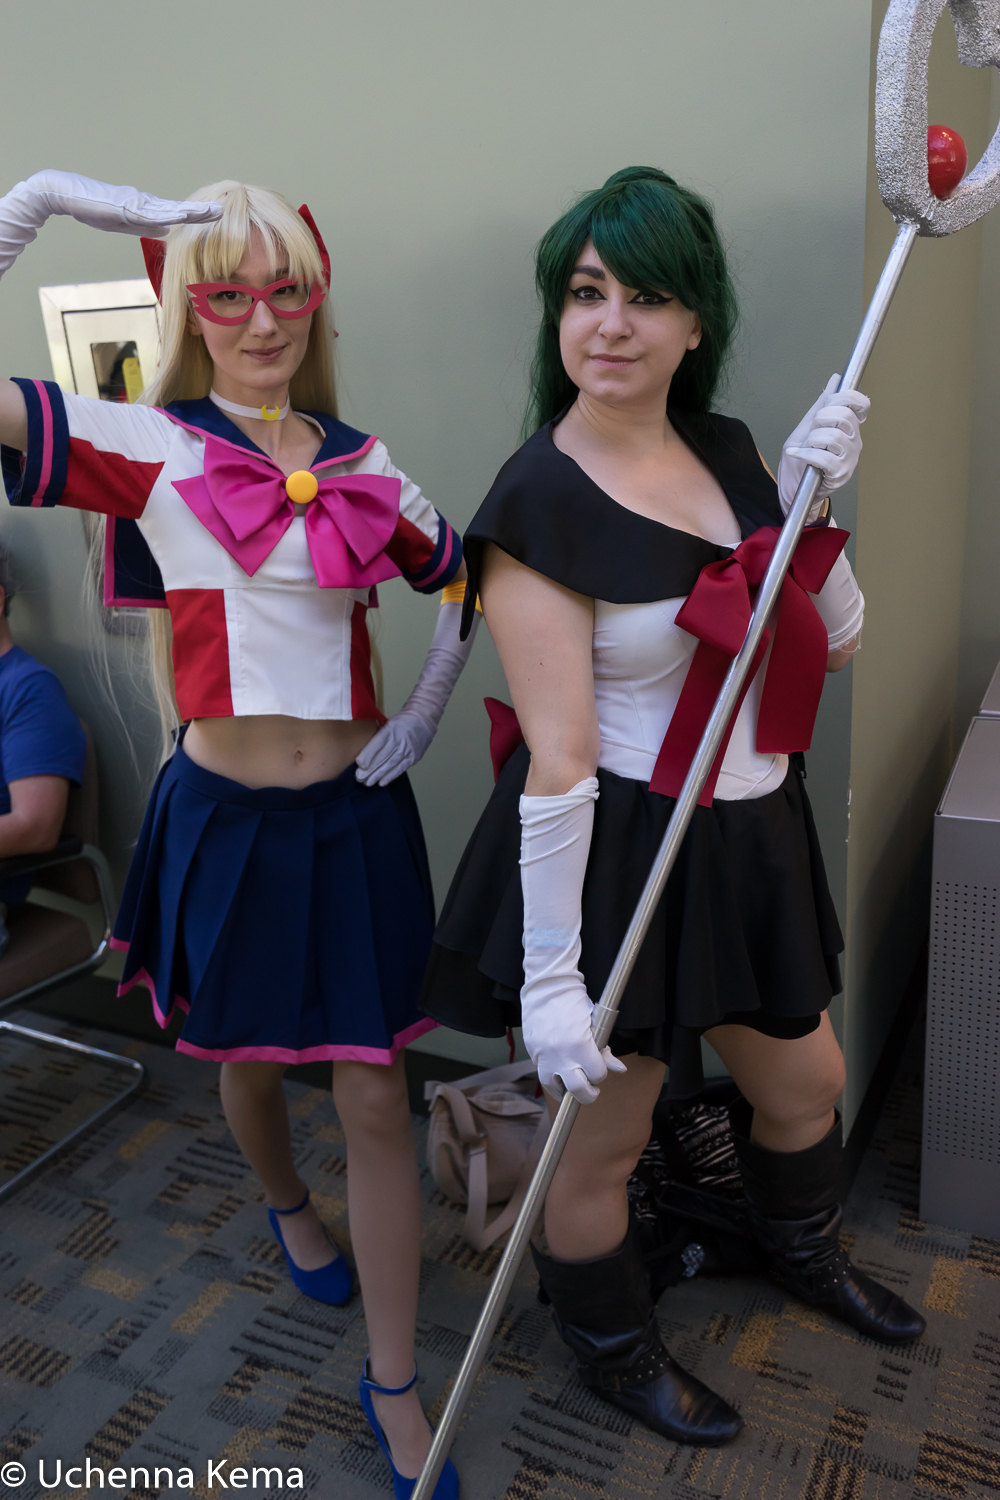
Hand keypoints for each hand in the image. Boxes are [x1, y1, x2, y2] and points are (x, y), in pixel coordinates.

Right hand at [0, 171, 221, 281]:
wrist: (64, 192)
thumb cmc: (91, 206)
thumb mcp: (124, 222)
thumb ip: (145, 225)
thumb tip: (168, 231)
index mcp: (144, 208)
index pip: (175, 214)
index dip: (196, 216)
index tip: (215, 216)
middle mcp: (143, 202)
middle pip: (178, 209)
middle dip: (201, 212)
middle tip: (223, 211)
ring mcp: (134, 202)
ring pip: (169, 209)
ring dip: (192, 212)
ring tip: (213, 213)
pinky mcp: (124, 205)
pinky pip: (150, 212)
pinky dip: (168, 214)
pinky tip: (183, 216)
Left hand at [355, 711, 434, 786]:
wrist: (424, 718)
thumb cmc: (402, 721)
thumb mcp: (389, 722)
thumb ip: (379, 736)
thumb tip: (365, 752)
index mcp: (391, 729)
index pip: (377, 744)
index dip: (368, 755)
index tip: (359, 764)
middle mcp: (400, 740)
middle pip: (383, 757)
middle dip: (370, 769)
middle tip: (359, 778)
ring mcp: (408, 749)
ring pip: (391, 765)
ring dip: (378, 775)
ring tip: (367, 783)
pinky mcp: (414, 757)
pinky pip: (401, 768)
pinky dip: (391, 776)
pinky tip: (382, 782)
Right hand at [521, 978, 626, 1105]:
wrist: (546, 987)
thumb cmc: (574, 1002)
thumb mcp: (595, 1023)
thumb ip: (604, 1050)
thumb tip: (620, 1069)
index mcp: (580, 1045)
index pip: (597, 1075)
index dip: (600, 1074)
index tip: (599, 1069)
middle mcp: (561, 1054)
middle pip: (578, 1090)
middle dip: (588, 1093)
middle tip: (591, 1089)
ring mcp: (544, 1055)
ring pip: (554, 1087)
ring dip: (564, 1090)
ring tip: (570, 1087)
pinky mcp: (532, 1052)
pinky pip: (541, 1071)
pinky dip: (551, 1074)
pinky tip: (557, 1069)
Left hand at [778, 374, 869, 520]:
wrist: (794, 487)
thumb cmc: (801, 458)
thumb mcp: (808, 427)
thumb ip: (821, 404)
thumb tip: (836, 379)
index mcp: (849, 427)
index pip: (861, 404)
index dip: (846, 397)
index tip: (829, 404)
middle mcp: (854, 441)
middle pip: (844, 416)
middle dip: (821, 418)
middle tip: (811, 430)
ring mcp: (850, 458)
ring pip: (834, 437)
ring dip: (812, 440)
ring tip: (804, 447)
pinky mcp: (841, 474)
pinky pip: (825, 457)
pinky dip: (806, 454)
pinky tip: (798, 455)